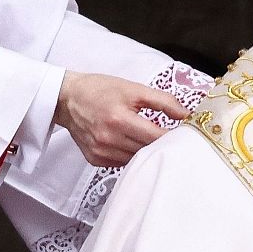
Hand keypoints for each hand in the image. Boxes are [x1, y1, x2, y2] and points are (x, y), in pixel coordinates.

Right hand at [54, 71, 189, 166]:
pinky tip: (130, 143)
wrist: (68, 99)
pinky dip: (130, 155)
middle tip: (173, 137)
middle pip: (147, 150)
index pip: (156, 136)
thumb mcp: (133, 88)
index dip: (173, 136)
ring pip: (136, 159)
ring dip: (146, 151)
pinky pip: (122, 163)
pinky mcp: (96, 160)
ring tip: (150, 138)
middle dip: (162, 144)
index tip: (184, 134)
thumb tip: (185, 114)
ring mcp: (101, 152)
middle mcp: (108, 139)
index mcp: (119, 119)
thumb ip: (162, 101)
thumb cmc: (100, 90)